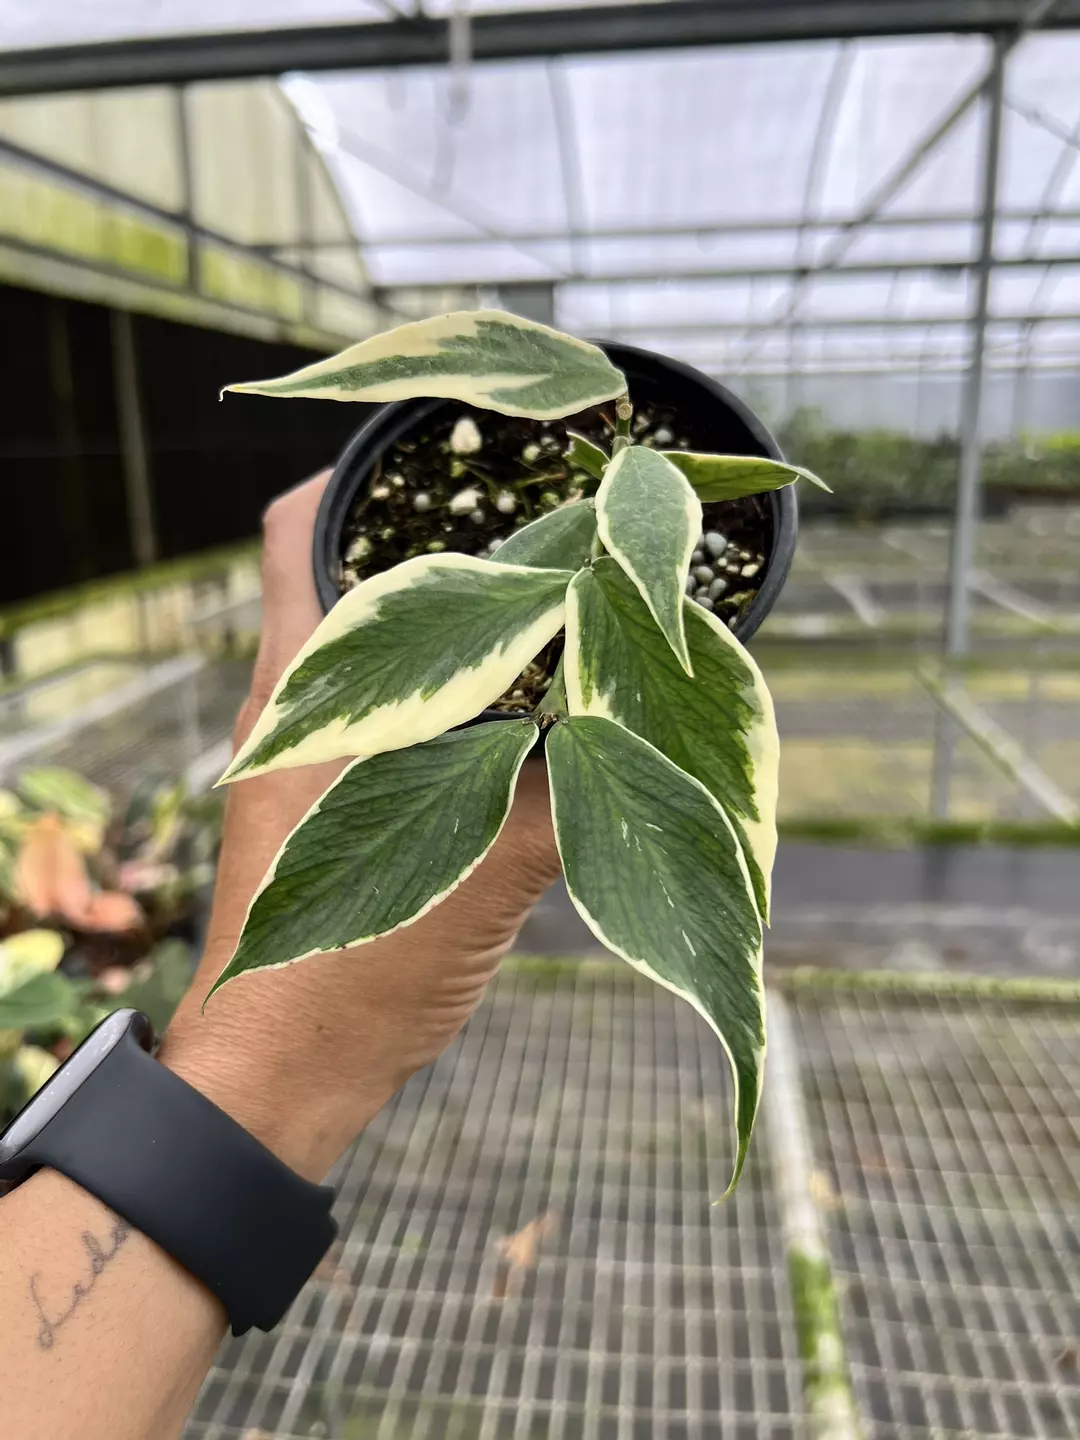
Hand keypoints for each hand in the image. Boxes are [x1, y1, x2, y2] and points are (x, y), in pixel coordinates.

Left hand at [160, 472, 561, 1180]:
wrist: (281, 1080)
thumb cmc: (354, 975)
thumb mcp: (480, 873)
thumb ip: (567, 793)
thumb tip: (653, 721)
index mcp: (302, 692)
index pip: (302, 529)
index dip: (365, 472)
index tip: (452, 453)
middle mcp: (290, 710)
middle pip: (350, 578)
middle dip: (435, 547)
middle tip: (534, 530)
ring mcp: (302, 762)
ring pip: (375, 654)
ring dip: (444, 629)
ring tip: (542, 608)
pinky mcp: (324, 812)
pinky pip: (388, 720)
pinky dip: (446, 700)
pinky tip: (520, 714)